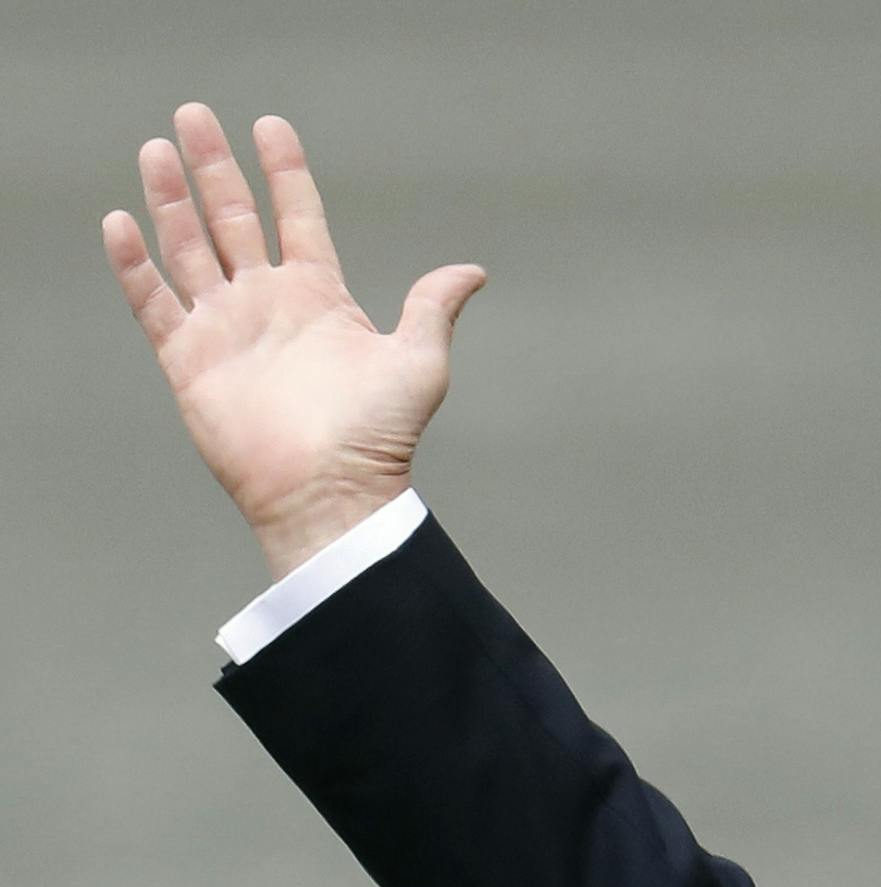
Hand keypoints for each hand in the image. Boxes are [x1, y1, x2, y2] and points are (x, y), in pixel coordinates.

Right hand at [102, 103, 486, 579]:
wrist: (330, 491)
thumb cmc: (380, 435)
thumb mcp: (419, 361)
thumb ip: (433, 307)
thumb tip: (473, 271)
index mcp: (321, 297)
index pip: (297, 216)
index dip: (284, 171)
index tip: (270, 124)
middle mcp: (269, 304)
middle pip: (234, 218)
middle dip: (214, 167)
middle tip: (194, 114)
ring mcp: (227, 329)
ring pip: (189, 247)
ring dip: (171, 199)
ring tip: (157, 148)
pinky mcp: (190, 359)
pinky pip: (153, 302)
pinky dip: (134, 264)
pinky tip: (120, 222)